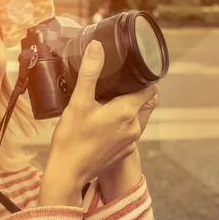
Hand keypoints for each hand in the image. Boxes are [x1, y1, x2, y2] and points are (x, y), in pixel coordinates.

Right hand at [39, 40, 157, 206]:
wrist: (67, 172)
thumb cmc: (71, 138)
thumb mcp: (78, 101)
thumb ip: (90, 73)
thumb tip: (97, 47)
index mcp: (127, 111)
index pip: (151, 89)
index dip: (145, 78)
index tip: (133, 71)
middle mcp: (134, 127)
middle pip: (146, 102)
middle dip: (137, 91)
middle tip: (119, 83)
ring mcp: (130, 142)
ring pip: (138, 117)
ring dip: (129, 107)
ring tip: (110, 100)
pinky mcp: (123, 152)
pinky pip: (130, 132)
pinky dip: (123, 123)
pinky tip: (105, 121)